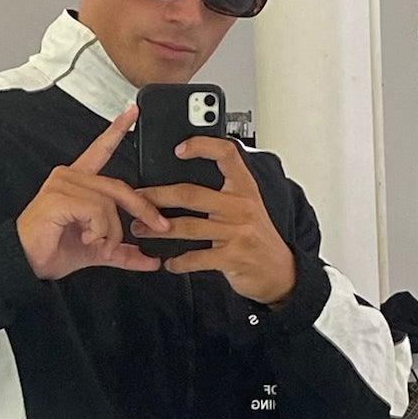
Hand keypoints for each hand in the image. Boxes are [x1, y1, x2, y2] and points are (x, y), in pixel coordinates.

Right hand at [16, 104, 168, 280]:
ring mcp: (63, 184)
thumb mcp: (98, 250)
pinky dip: (99, 229)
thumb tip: (152, 260)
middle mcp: (69, 177)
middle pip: (119, 186)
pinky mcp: (59, 197)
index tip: (132, 112)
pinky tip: (87, 238)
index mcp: (78, 183)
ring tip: (100, 243)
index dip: (116, 130)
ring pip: (109, 202)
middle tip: (158, 226)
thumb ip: (124, 251)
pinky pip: (96, 209)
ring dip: (112, 230)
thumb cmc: (53, 250)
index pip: (100, 150)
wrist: (26, 263)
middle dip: (143, 208)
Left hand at [133, 137, 296, 304]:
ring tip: (140, 229)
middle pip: (191, 193)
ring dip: (158, 229)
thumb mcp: (248, 206)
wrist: (280, 272)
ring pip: (188, 226)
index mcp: (244, 188)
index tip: (179, 149)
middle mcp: (242, 206)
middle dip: (157, 196)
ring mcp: (237, 232)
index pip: (226, 154)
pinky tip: (169, 261)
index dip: (202, 146)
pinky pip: (196, 257)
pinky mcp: (232, 257)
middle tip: (136, 198)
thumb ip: (224, 192)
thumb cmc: (257, 237)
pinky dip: (178, 261)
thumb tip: (183, 181)